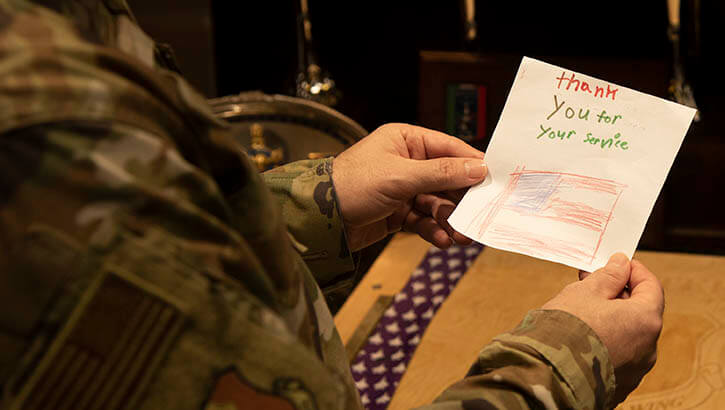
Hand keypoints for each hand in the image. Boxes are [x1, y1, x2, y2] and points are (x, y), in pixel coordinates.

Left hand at [332, 123, 485, 250]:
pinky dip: (434, 230)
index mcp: (405, 140)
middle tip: (481, 216)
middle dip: (462, 201)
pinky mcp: (398, 213)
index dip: (472, 163)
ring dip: (450, 220)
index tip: (496, 178)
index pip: (448, 148)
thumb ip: (441, 173)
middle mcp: (406, 162)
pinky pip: (424, 220)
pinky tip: (443, 240)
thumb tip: (478, 168)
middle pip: (447, 179)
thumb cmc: (353, 184)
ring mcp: (403, 189)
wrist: (320, 219)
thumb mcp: (400, 176)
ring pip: (437, 203)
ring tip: (462, 236)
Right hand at [542, 253, 663, 403]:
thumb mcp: (585, 292)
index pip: (651, 287)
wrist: (546, 374)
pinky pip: (616, 356)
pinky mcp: (618, 386)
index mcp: (646, 321)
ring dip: (610, 320)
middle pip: (640, 312)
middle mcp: (648, 349)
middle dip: (618, 295)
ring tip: (581, 311)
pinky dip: (604, 342)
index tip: (618, 264)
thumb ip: (608, 276)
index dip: (634, 271)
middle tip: (593, 284)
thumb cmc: (565, 330)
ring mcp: (634, 371)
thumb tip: (621, 264)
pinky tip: (581, 336)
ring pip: (628, 336)